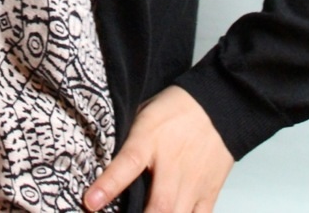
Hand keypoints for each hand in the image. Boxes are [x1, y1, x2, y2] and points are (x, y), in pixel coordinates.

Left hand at [83, 85, 233, 211]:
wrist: (218, 105)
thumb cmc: (175, 109)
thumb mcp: (144, 115)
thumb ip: (127, 141)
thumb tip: (103, 158)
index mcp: (149, 139)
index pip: (127, 163)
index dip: (108, 185)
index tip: (90, 202)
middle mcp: (172, 164)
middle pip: (158, 205)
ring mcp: (193, 181)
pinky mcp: (209, 192)